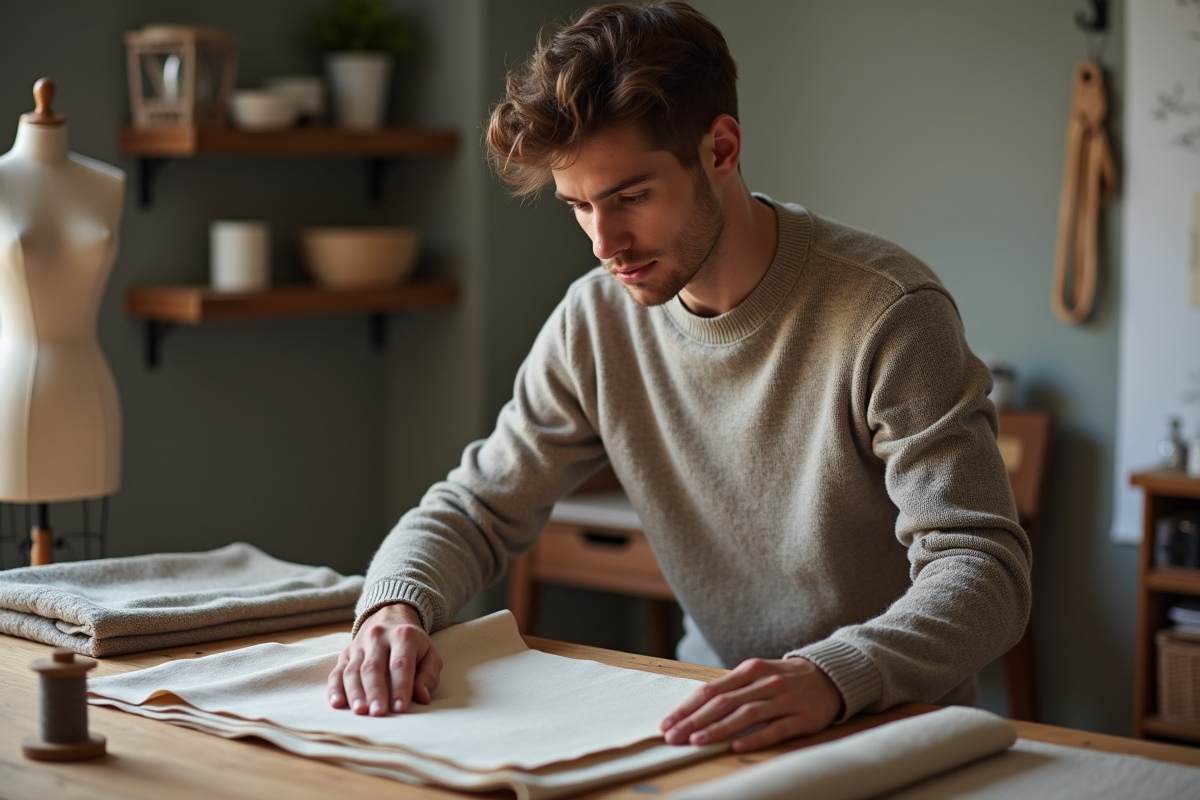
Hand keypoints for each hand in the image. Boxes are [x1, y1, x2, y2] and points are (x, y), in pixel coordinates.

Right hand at [326, 602, 442, 715]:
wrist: (390, 618)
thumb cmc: (413, 645)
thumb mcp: (429, 654)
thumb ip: (429, 676)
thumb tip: (423, 697)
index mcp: (403, 636)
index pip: (400, 664)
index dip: (400, 687)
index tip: (400, 708)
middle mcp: (378, 637)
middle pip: (373, 668)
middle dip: (375, 692)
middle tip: (378, 713)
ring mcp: (358, 645)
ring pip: (353, 671)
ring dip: (355, 693)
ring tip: (360, 711)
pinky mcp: (345, 653)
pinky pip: (337, 672)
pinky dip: (335, 689)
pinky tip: (337, 703)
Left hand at [660, 657, 841, 751]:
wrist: (831, 676)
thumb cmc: (784, 679)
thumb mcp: (756, 674)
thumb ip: (730, 688)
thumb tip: (694, 707)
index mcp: (749, 670)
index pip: (711, 690)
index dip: (687, 707)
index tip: (667, 723)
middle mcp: (765, 682)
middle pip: (723, 702)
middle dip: (694, 720)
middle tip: (673, 737)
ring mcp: (785, 699)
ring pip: (746, 715)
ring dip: (719, 729)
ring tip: (697, 741)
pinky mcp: (803, 717)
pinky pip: (776, 729)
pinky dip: (756, 737)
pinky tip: (737, 746)